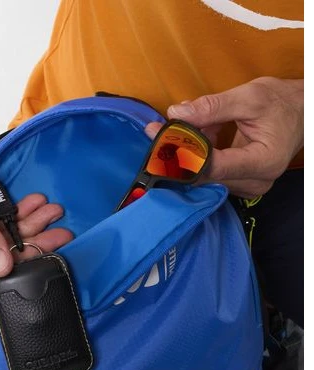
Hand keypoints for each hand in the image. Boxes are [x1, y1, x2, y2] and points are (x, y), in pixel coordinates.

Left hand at [146, 77, 303, 198]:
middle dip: (179, 152)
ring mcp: (246, 186)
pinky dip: (198, 154)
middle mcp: (255, 181)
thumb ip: (212, 107)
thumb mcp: (250, 97)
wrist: (302, 112)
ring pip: (204, 175)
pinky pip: (210, 173)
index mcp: (263, 162)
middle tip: (156, 131)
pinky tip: (193, 134)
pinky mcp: (238, 183)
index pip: (214, 167)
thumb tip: (176, 113)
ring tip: (175, 127)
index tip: (160, 137)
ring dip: (187, 152)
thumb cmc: (282, 103)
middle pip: (205, 175)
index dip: (184, 153)